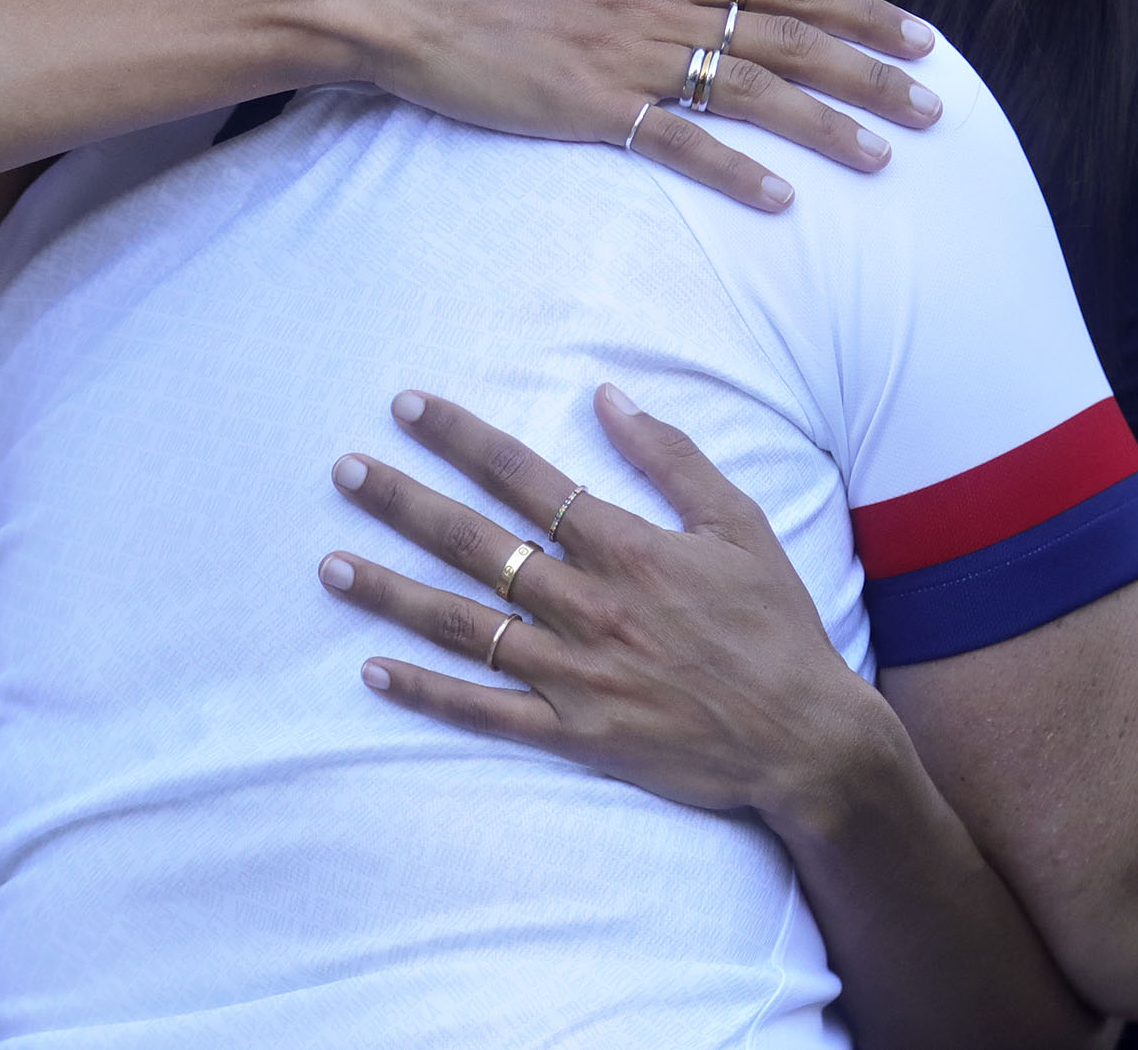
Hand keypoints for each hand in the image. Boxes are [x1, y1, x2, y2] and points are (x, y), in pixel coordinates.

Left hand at [318, 385, 882, 820]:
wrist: (808, 740)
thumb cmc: (776, 625)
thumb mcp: (739, 524)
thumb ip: (672, 457)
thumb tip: (608, 396)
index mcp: (630, 549)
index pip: (526, 478)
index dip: (462, 439)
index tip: (408, 408)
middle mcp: (592, 607)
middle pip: (478, 544)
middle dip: (403, 503)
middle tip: (344, 470)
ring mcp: (577, 675)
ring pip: (465, 626)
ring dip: (392, 593)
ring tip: (329, 564)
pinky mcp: (574, 735)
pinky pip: (485, 712)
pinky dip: (427, 692)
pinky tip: (373, 669)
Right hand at [342, 0, 943, 210]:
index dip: (863, 13)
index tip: (921, 38)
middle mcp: (663, 4)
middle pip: (794, 38)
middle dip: (873, 73)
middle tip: (936, 107)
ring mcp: (631, 54)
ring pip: (755, 89)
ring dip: (826, 125)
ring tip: (884, 159)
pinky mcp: (592, 105)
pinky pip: (679, 140)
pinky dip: (736, 170)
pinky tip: (781, 200)